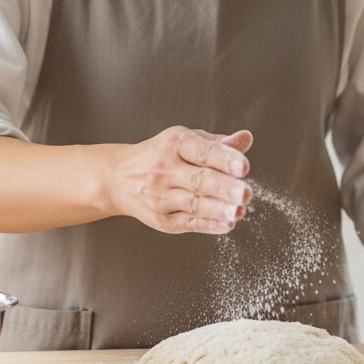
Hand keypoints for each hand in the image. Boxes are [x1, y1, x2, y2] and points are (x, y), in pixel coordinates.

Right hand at [103, 126, 252, 234]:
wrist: (118, 178)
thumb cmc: (162, 156)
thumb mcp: (187, 141)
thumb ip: (219, 144)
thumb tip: (246, 138)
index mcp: (175, 144)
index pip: (203, 151)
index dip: (224, 159)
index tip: (243, 166)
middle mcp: (164, 169)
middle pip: (199, 180)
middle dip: (224, 187)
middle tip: (245, 193)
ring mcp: (160, 196)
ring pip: (194, 204)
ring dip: (218, 209)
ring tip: (239, 211)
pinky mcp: (160, 219)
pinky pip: (188, 223)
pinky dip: (208, 225)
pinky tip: (227, 224)